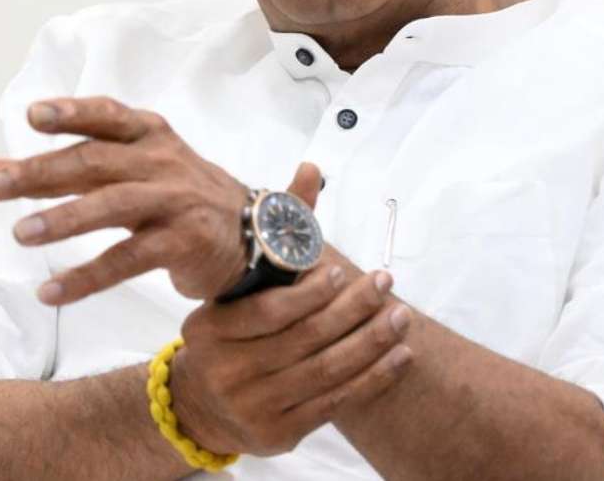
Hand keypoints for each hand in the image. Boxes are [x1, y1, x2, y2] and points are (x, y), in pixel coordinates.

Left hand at [0, 96, 322, 305]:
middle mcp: (162, 162)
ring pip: (112, 206)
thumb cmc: (178, 199)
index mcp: (150, 136)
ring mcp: (175, 202)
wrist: (256, 237)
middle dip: (41, 172)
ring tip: (19, 233)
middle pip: (95, 162)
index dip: (71, 114)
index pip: (107, 116)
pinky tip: (49, 292)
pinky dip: (85, 278)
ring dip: (62, 220)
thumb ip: (61, 167)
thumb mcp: (127, 172)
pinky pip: (127, 260)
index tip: (32, 116)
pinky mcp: (183, 243)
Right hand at [169, 256, 412, 456]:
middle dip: (352, 308)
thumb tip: (312, 169)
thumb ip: (278, 233)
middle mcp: (227, 370)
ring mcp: (253, 406)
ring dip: (371, 343)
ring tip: (400, 318)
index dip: (310, 292)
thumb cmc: (231, 333)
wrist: (203, 405)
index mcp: (210, 329)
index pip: (269, 310)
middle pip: (304, 338)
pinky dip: (373, 378)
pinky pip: (335, 402)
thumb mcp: (238, 288)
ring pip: (326, 370)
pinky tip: (399, 357)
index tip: (343, 272)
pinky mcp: (279, 432)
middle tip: (383, 283)